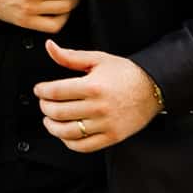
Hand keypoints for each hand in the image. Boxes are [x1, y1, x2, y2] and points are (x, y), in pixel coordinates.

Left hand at [34, 43, 162, 151]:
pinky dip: (69, 142)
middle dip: (45, 107)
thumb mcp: (98, 59)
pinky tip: (65, 133)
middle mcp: (98, 107)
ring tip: (49, 120)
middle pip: (58, 112)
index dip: (42, 91)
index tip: (39, 90)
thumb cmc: (125, 73)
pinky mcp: (112, 137)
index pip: (56, 92)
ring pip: (67, 132)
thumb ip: (70, 56)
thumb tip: (49, 47)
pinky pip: (83, 146)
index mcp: (93, 86)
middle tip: (44, 103)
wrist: (153, 87)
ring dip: (52, 127)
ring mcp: (105, 124)